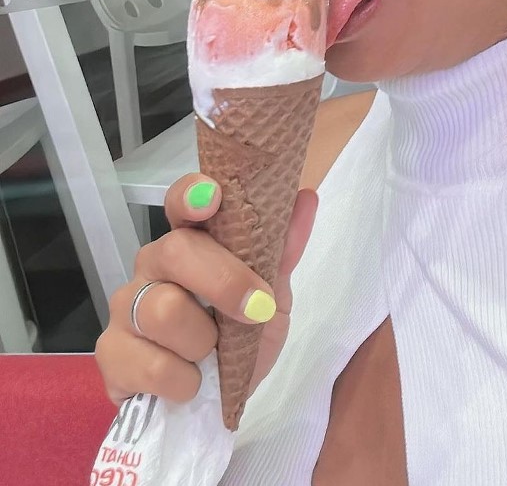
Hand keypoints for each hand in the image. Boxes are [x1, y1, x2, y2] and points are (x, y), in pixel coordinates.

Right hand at [95, 172, 317, 406]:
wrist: (218, 403)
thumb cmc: (241, 336)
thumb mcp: (274, 296)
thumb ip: (283, 251)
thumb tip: (306, 198)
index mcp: (191, 241)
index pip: (181, 201)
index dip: (192, 194)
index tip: (213, 198)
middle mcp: (152, 263)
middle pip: (175, 251)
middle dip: (223, 282)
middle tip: (256, 310)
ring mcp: (124, 306)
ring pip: (162, 310)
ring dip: (203, 342)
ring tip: (211, 356)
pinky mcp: (110, 353)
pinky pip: (150, 364)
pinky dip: (183, 381)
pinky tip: (189, 384)